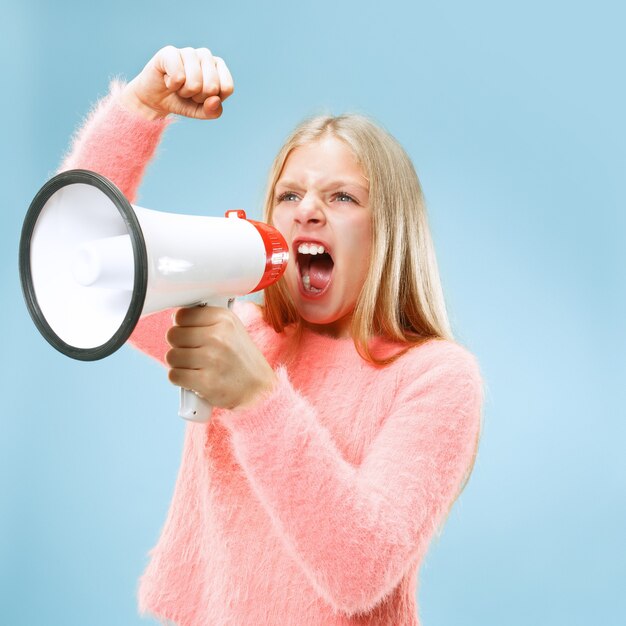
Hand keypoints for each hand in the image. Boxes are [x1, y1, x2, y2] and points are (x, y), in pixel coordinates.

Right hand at [118, 45, 233, 119]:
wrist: (155, 100)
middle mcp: (206, 55)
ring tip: (178, 86)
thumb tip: (215, 100)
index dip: (213, 100)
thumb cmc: (183, 102)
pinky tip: (168, 80)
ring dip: (184, 92)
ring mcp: (188, 51)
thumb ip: (213, 111)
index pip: (227, 87)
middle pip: (212, 86)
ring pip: (195, 83)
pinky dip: (172, 86)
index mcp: (218, 66)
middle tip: (188, 92)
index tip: (202, 97)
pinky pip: (178, 77)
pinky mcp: (170, 52)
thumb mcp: (201, 111)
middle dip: (198, 97)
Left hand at [165, 306, 276, 410]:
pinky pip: (174, 375)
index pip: (182, 315)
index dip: (183, 326)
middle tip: (194, 353)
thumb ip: (206, 321)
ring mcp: (212, 359)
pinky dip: (180, 379)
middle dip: (179, 346)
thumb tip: (176, 319)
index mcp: (224, 319)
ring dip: (179, 364)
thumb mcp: (232, 330)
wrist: (259, 390)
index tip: (191, 334)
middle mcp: (218, 336)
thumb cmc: (241, 360)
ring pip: (171, 356)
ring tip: (197, 367)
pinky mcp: (205, 381)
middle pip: (173, 335)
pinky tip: (194, 379)